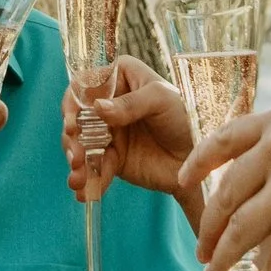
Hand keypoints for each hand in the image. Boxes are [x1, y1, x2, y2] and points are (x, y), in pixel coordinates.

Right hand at [62, 57, 195, 203]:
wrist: (199, 159)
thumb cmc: (187, 118)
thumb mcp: (162, 101)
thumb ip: (131, 104)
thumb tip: (97, 107)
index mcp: (121, 77)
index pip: (85, 83)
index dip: (72, 102)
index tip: (72, 123)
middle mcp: (110, 102)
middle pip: (77, 117)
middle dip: (71, 139)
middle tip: (76, 158)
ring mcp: (108, 130)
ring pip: (80, 143)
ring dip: (76, 162)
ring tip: (78, 179)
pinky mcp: (111, 157)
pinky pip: (92, 167)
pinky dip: (87, 180)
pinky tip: (84, 193)